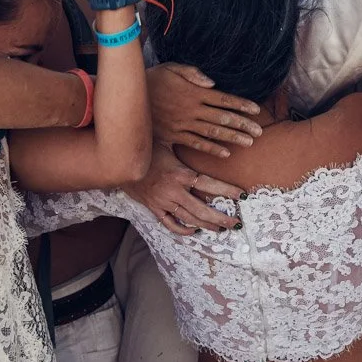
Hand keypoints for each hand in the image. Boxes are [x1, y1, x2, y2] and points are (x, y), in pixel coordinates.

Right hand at [127, 145, 241, 234]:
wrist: (119, 164)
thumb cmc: (146, 148)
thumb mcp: (167, 141)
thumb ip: (186, 140)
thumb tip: (204, 130)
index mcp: (180, 174)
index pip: (209, 184)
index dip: (226, 191)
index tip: (242, 195)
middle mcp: (174, 191)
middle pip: (202, 210)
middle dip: (221, 218)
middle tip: (236, 222)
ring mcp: (164, 202)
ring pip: (189, 219)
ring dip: (207, 225)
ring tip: (221, 229)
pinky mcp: (154, 208)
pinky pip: (170, 224)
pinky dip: (183, 229)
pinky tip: (193, 231)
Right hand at [148, 63, 262, 156]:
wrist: (129, 98)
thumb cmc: (154, 79)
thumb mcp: (172, 68)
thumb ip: (193, 73)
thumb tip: (212, 83)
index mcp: (194, 92)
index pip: (224, 99)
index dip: (241, 105)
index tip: (256, 110)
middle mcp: (192, 109)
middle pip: (223, 118)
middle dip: (243, 125)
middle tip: (259, 132)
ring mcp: (183, 124)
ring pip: (213, 132)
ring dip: (232, 137)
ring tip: (249, 142)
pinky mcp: (174, 135)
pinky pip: (196, 143)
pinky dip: (211, 148)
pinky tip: (226, 153)